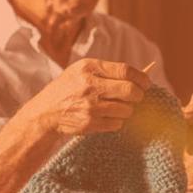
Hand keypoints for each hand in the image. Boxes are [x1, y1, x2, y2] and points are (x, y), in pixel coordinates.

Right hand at [20, 58, 151, 134]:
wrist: (46, 112)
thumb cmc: (70, 88)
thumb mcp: (82, 71)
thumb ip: (108, 71)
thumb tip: (141, 77)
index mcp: (89, 68)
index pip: (126, 71)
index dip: (141, 78)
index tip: (146, 83)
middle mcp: (90, 86)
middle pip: (130, 91)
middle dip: (139, 95)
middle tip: (138, 97)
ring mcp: (90, 106)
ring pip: (127, 110)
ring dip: (127, 110)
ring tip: (118, 107)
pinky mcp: (90, 123)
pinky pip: (117, 124)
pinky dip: (117, 121)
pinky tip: (107, 117)